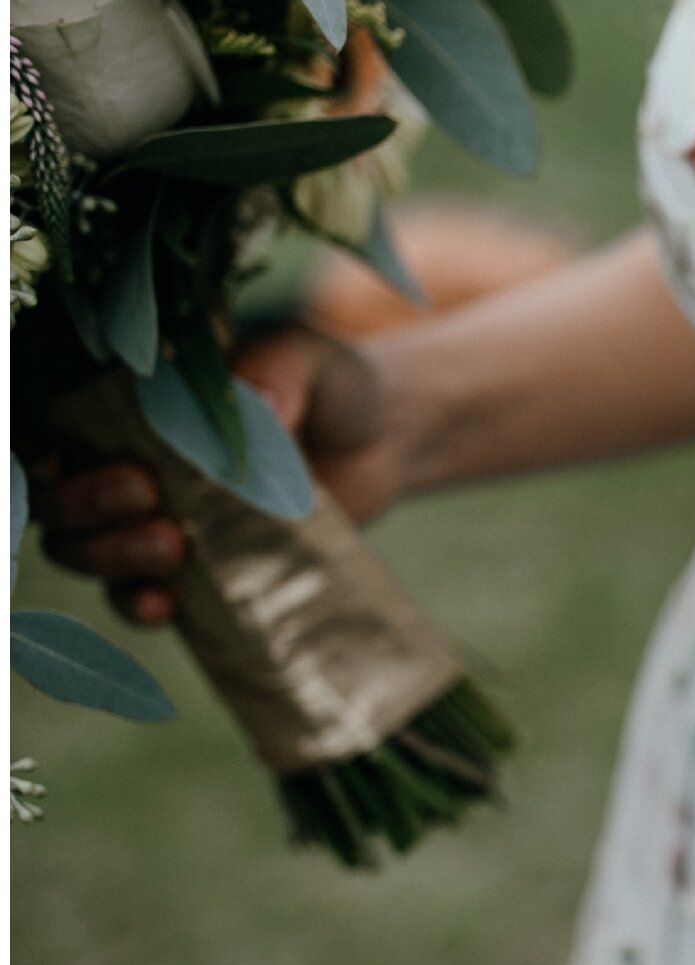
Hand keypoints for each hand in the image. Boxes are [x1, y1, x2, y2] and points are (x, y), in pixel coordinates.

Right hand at [34, 324, 399, 625]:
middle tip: (144, 490)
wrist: (386, 442)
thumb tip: (258, 404)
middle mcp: (125, 464)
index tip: (60, 456)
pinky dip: (137, 604)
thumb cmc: (333, 387)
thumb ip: (280, 368)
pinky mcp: (192, 571)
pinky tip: (162, 603)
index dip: (38, 452)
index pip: (52, 431)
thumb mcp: (313, 359)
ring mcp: (154, 522)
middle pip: (59, 500)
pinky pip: (139, 597)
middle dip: (85, 503)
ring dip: (110, 555)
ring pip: (85, 551)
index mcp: (131, 405)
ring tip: (170, 544)